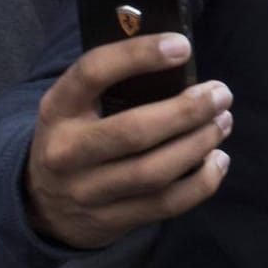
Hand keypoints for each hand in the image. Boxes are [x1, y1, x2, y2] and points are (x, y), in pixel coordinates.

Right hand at [25, 34, 230, 249]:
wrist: (44, 206)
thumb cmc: (79, 136)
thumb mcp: (77, 106)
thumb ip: (116, 83)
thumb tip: (179, 54)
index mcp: (58, 109)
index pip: (93, 72)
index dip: (139, 55)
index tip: (182, 46)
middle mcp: (66, 152)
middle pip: (134, 131)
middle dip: (188, 111)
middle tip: (221, 95)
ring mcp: (87, 192)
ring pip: (154, 172)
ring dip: (200, 144)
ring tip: (223, 122)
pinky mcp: (111, 221)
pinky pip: (165, 204)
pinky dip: (202, 182)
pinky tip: (218, 160)